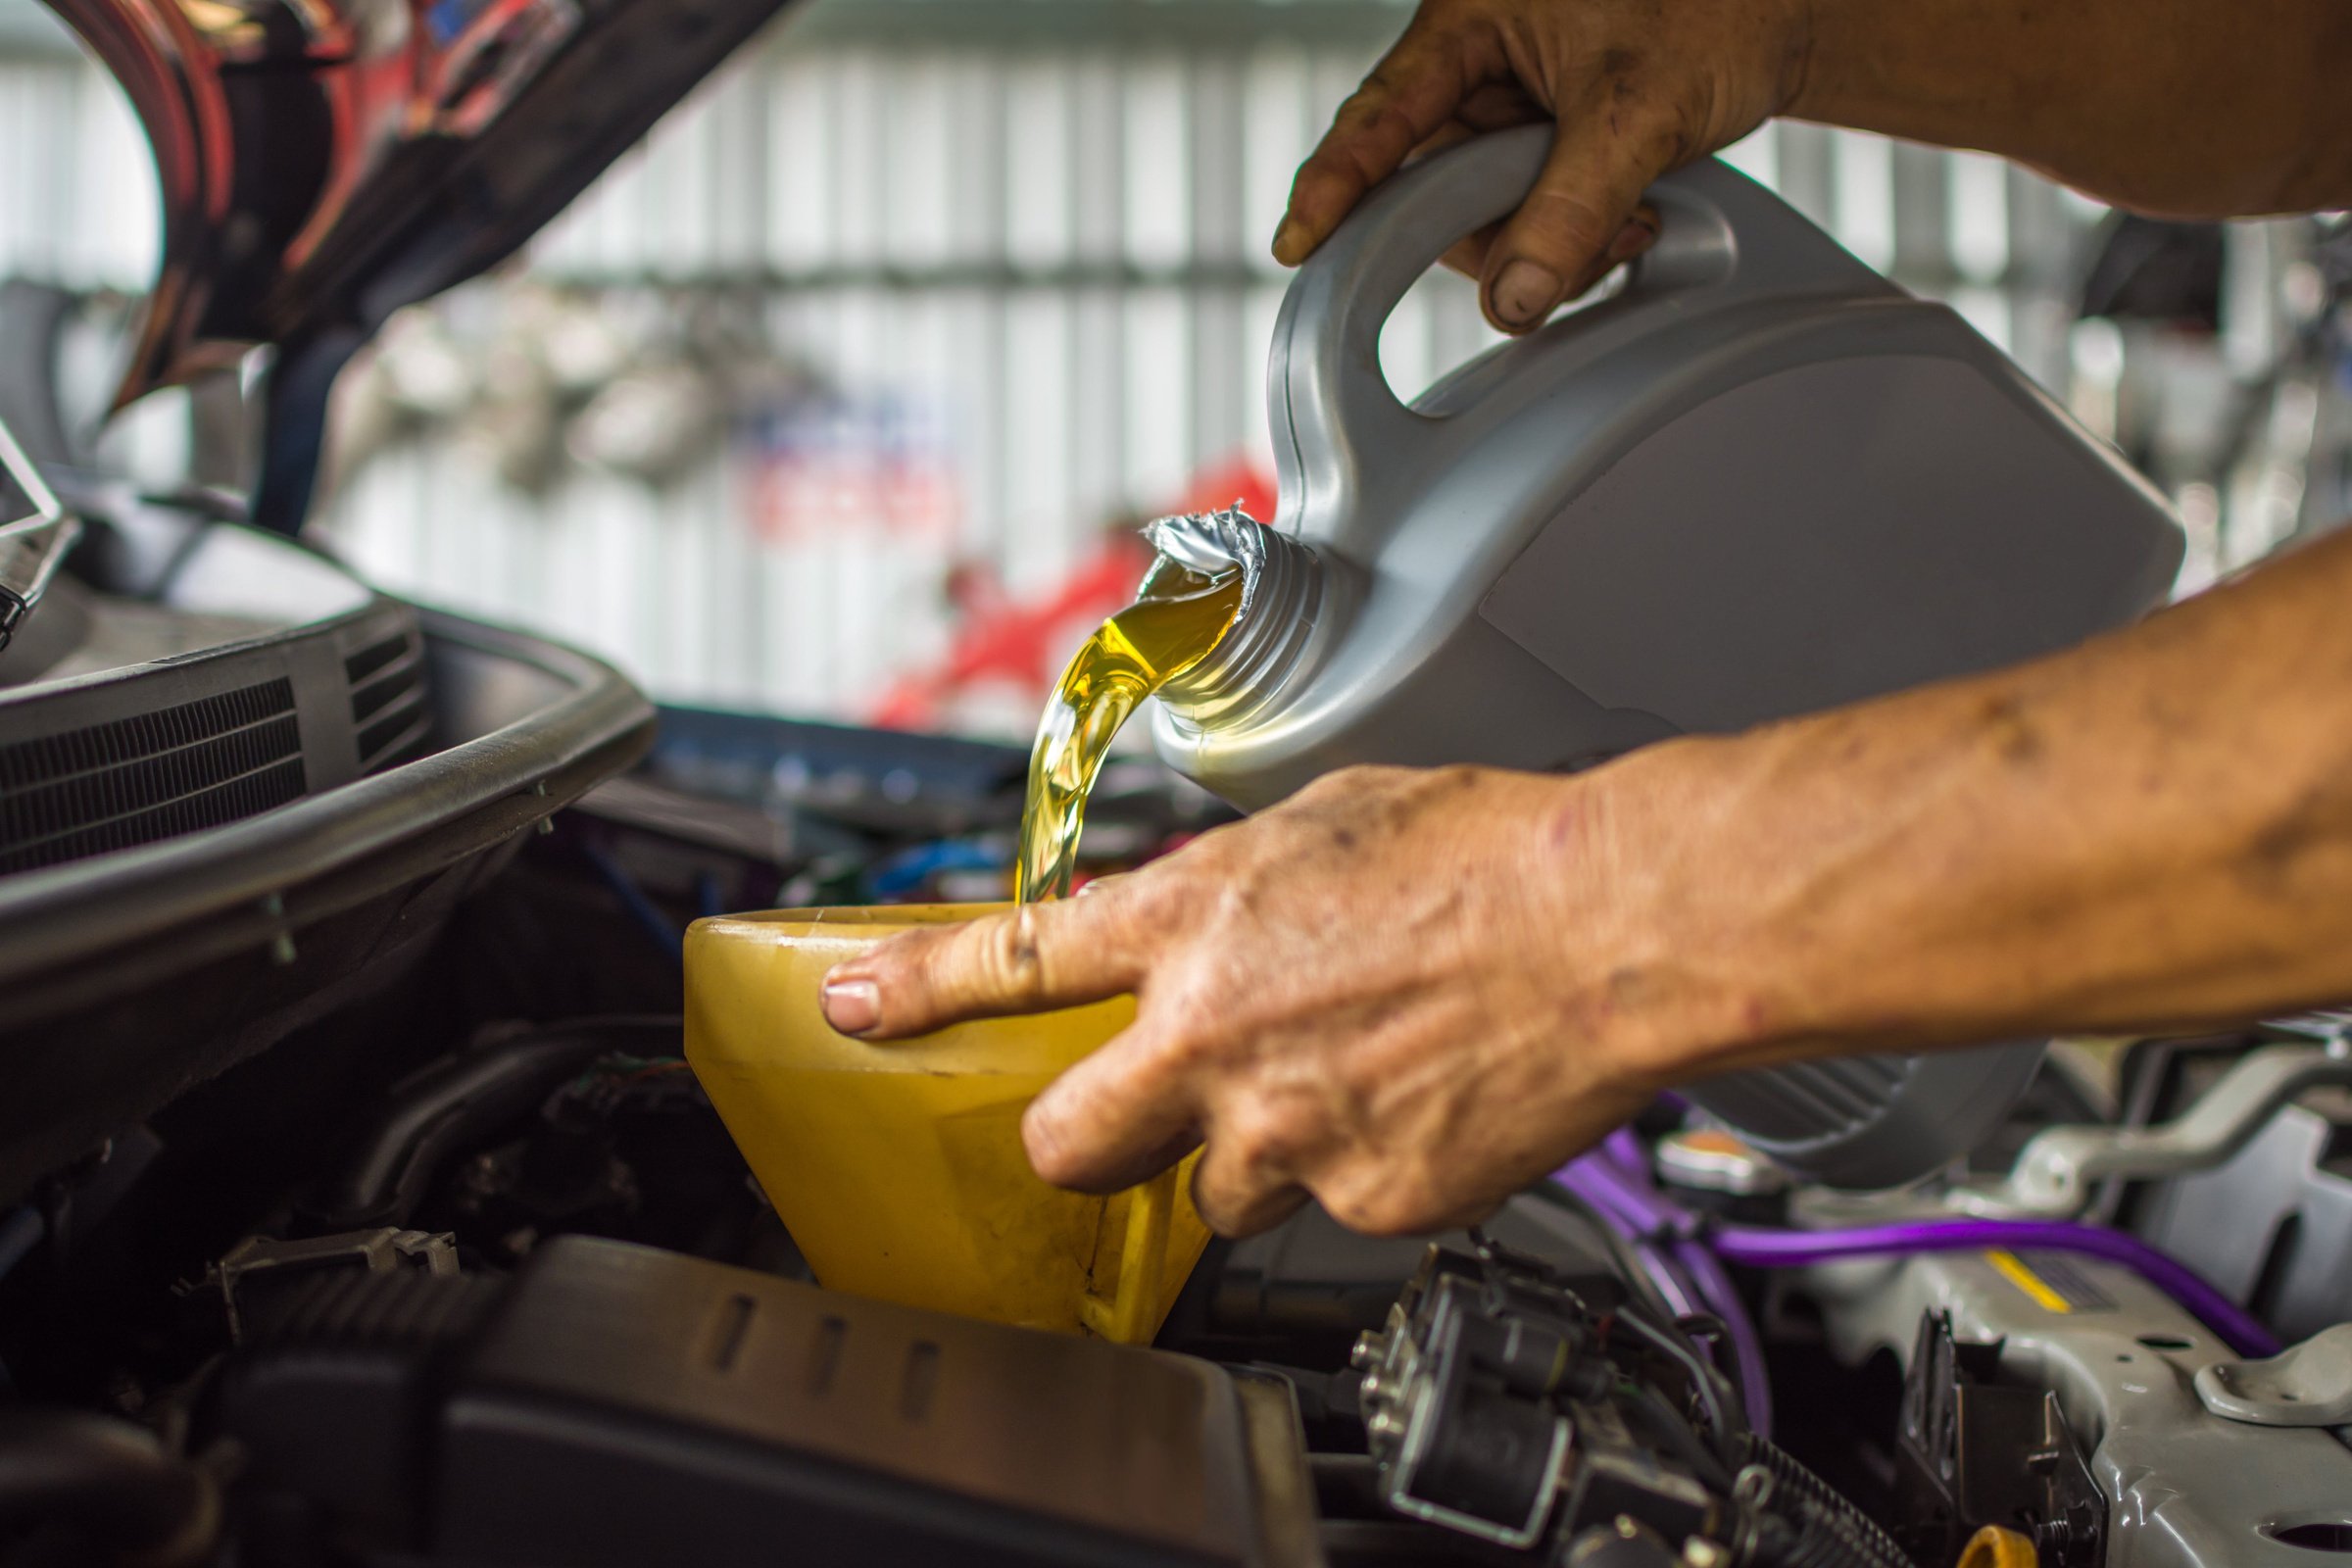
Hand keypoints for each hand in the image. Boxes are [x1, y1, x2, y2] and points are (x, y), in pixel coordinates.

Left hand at [819, 761, 1732, 1237]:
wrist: (1607, 922)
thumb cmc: (1486, 849)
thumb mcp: (1322, 820)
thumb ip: (1231, 884)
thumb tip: (1204, 910)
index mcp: (1192, 921)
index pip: (1009, 961)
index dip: (911, 991)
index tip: (855, 1011)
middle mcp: (1212, 1038)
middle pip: (1072, 1145)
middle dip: (1084, 1142)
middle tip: (1129, 1119)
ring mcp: (1285, 1133)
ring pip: (1215, 1192)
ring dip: (1252, 1153)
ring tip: (1342, 1087)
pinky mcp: (1367, 1201)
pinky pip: (1334, 1208)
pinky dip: (1362, 1170)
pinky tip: (1421, 1105)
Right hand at [1272, 0, 1814, 332]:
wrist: (1786, 13)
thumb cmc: (1715, 7)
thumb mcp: (1639, 108)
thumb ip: (1570, 207)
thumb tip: (1511, 301)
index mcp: (1467, 19)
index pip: (1379, 117)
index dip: (1335, 184)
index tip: (1296, 245)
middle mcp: (1472, 65)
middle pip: (1429, 186)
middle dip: (1500, 231)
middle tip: (1585, 239)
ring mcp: (1504, 110)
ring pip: (1479, 217)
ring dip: (1548, 243)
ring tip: (1629, 214)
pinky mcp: (1538, 146)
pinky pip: (1523, 219)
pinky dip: (1572, 238)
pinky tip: (1628, 215)